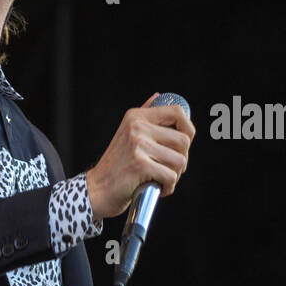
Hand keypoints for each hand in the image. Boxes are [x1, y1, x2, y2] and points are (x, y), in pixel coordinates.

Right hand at [85, 93, 194, 218]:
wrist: (97, 189)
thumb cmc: (117, 165)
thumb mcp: (127, 133)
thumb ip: (145, 115)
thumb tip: (158, 95)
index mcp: (137, 116)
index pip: (177, 112)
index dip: (189, 129)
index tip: (184, 146)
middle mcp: (137, 126)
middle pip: (184, 140)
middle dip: (182, 159)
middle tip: (170, 169)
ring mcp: (138, 144)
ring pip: (180, 160)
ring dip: (175, 175)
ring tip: (161, 179)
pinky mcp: (140, 164)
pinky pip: (171, 176)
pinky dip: (168, 187)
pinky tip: (158, 188)